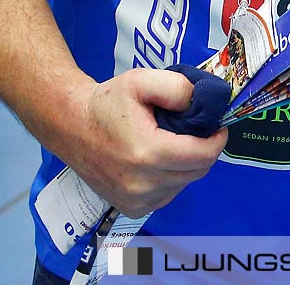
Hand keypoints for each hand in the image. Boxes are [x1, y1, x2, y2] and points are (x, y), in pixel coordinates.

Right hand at [67, 69, 227, 215]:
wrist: (71, 126)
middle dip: (203, 149)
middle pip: (197, 170)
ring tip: (171, 141)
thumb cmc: (107, 103)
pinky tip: (159, 159)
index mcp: (147, 154)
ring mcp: (136, 201)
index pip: (204, 155)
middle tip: (193, 129)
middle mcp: (142, 185)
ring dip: (187, 164)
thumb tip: (205, 103)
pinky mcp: (132, 209)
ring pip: (185, 183)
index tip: (217, 125)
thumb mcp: (142, 80)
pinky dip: (173, 177)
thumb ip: (178, 88)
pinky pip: (169, 194)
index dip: (218, 139)